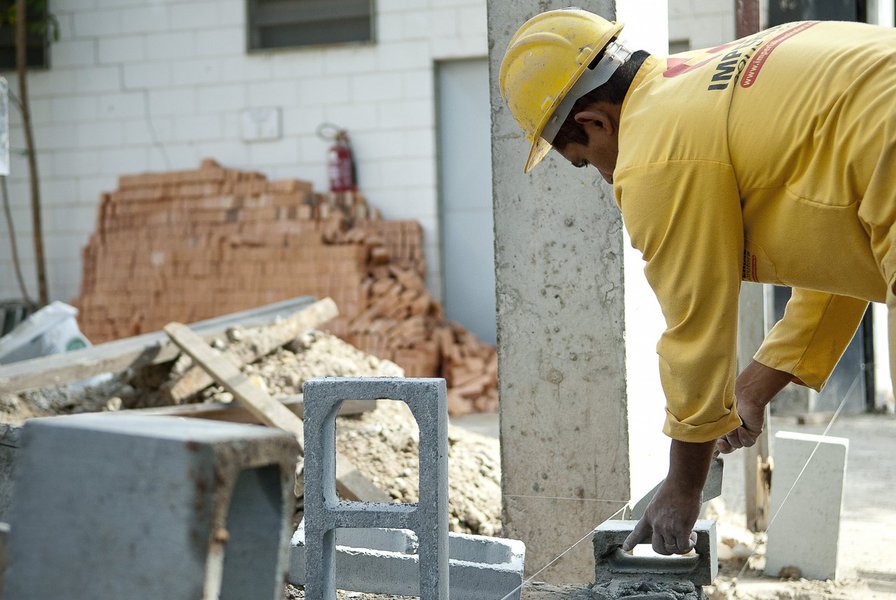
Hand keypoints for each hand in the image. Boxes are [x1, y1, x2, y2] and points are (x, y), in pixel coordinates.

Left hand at [623, 439, 713, 554]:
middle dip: (668, 550)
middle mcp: (656, 524)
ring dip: (682, 546)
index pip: (638, 531)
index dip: (632, 541)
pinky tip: (693, 535)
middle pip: (658, 548)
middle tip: (678, 542)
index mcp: (649, 515)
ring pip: (672, 550)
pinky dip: (690, 544)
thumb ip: (663, 514)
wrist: (683, 481)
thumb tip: (673, 523)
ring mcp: (667, 528)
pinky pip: (684, 547)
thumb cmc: (676, 487)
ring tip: (689, 535)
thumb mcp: (661, 501)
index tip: (626, 548)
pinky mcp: (681, 529)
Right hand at [716, 360, 792, 454]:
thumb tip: (697, 429)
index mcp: (723, 426)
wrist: (747, 395)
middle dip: (723, 448)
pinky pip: (747, 443)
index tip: (710, 451)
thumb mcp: (716, 412)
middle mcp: (733, 430)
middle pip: (728, 448)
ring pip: (737, 445)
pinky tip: (742, 428)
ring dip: (733, 438)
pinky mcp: (753, 433)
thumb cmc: (731, 399)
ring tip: (734, 428)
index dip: (714, 448)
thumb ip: (710, 422)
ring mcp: (743, 433)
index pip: (718, 440)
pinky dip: (743, 437)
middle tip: (720, 442)